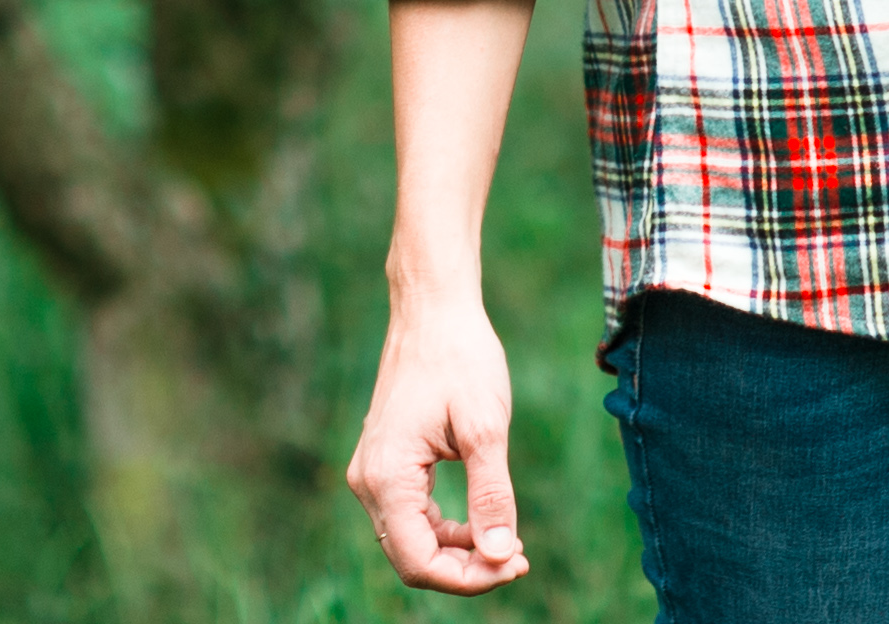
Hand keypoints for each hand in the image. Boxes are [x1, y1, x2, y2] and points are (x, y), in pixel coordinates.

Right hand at [347, 285, 528, 593]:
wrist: (434, 309)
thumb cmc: (461, 358)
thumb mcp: (486, 428)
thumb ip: (491, 496)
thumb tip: (498, 556)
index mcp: (387, 476)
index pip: (419, 561)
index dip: (469, 578)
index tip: (516, 564)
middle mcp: (368, 480)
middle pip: (412, 558)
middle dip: (466, 569)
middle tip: (520, 559)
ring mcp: (373, 471)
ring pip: (411, 541)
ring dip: (458, 553)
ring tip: (509, 545)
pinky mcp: (386, 463)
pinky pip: (411, 516)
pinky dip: (447, 531)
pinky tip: (483, 525)